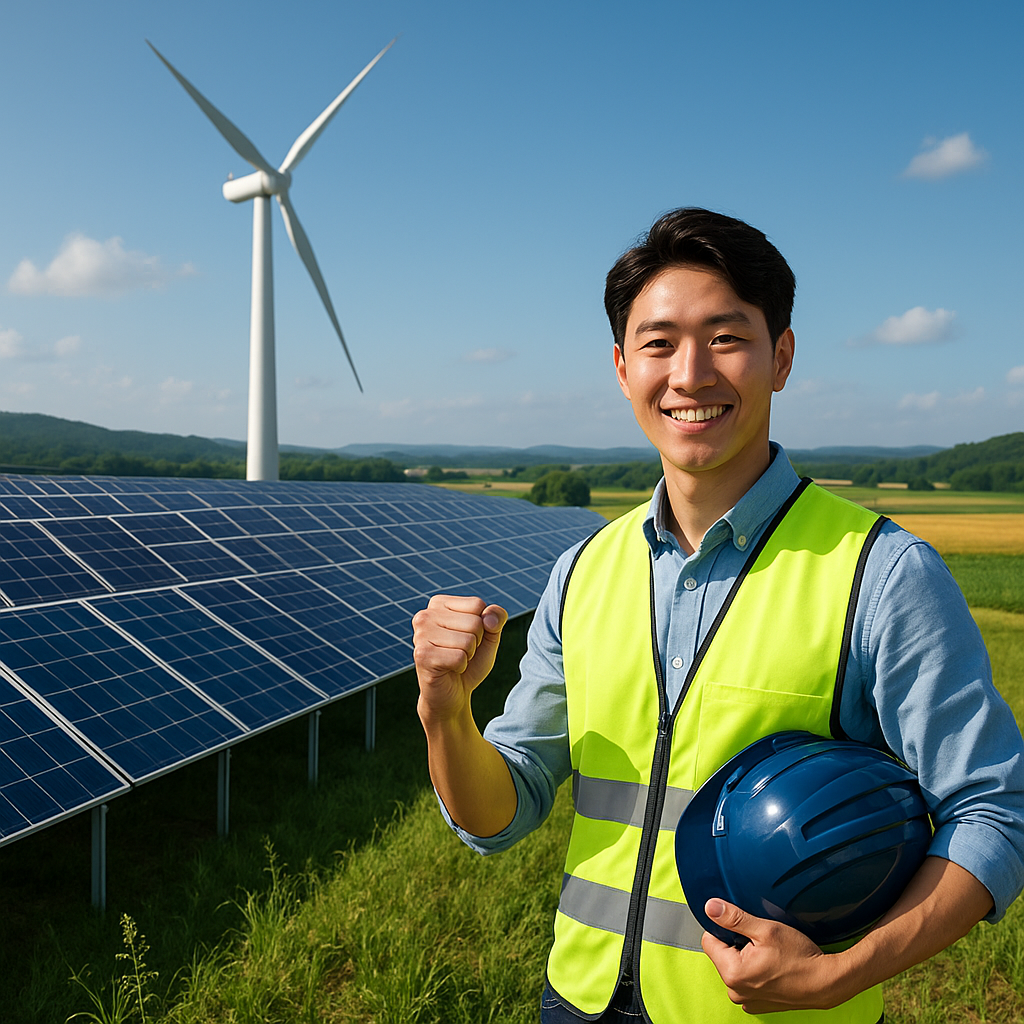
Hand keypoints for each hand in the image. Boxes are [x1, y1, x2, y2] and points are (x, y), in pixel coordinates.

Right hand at [412, 595, 507, 722]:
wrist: (453, 694)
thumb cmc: (470, 661)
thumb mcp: (490, 636)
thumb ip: (497, 618)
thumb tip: (489, 619)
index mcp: (439, 603)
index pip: (477, 605)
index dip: (482, 626)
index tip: (466, 637)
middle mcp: (425, 615)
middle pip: (475, 622)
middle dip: (476, 643)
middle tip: (460, 652)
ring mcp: (421, 635)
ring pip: (468, 640)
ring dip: (468, 656)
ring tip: (454, 661)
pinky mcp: (422, 655)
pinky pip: (459, 657)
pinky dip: (461, 667)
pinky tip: (448, 669)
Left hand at [701, 899, 843, 1013]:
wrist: (826, 982)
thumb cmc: (800, 957)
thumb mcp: (766, 929)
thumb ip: (734, 918)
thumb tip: (710, 907)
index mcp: (733, 973)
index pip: (709, 940)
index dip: (724, 928)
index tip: (743, 929)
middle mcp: (736, 991)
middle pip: (721, 954)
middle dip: (736, 943)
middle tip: (760, 942)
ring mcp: (747, 1000)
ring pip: (733, 967)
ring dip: (745, 957)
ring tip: (768, 954)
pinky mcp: (757, 1004)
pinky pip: (745, 980)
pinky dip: (754, 971)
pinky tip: (771, 966)